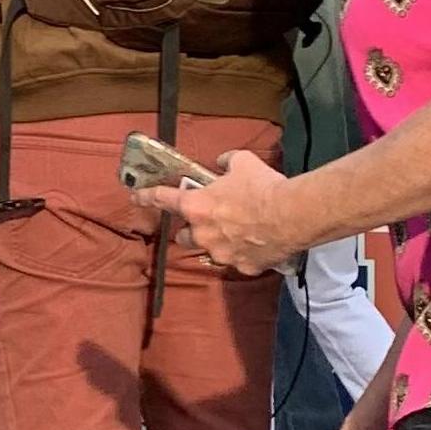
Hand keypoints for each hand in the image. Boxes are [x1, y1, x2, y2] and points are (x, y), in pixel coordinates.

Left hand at [138, 147, 298, 273]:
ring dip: (216, 245)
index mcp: (195, 206)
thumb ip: (226, 162)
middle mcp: (203, 234)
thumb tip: (223, 162)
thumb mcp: (242, 163)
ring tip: (234, 236)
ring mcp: (223, 253)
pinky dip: (244, 255)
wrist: (295, 213)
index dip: (146, 197)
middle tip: (206, 222)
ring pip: (210, 252)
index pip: (162, 200)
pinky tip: (258, 247)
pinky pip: (239, 262)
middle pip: (184, 237)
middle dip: (191, 231)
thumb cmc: (263, 186)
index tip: (135, 197)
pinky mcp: (244, 267)